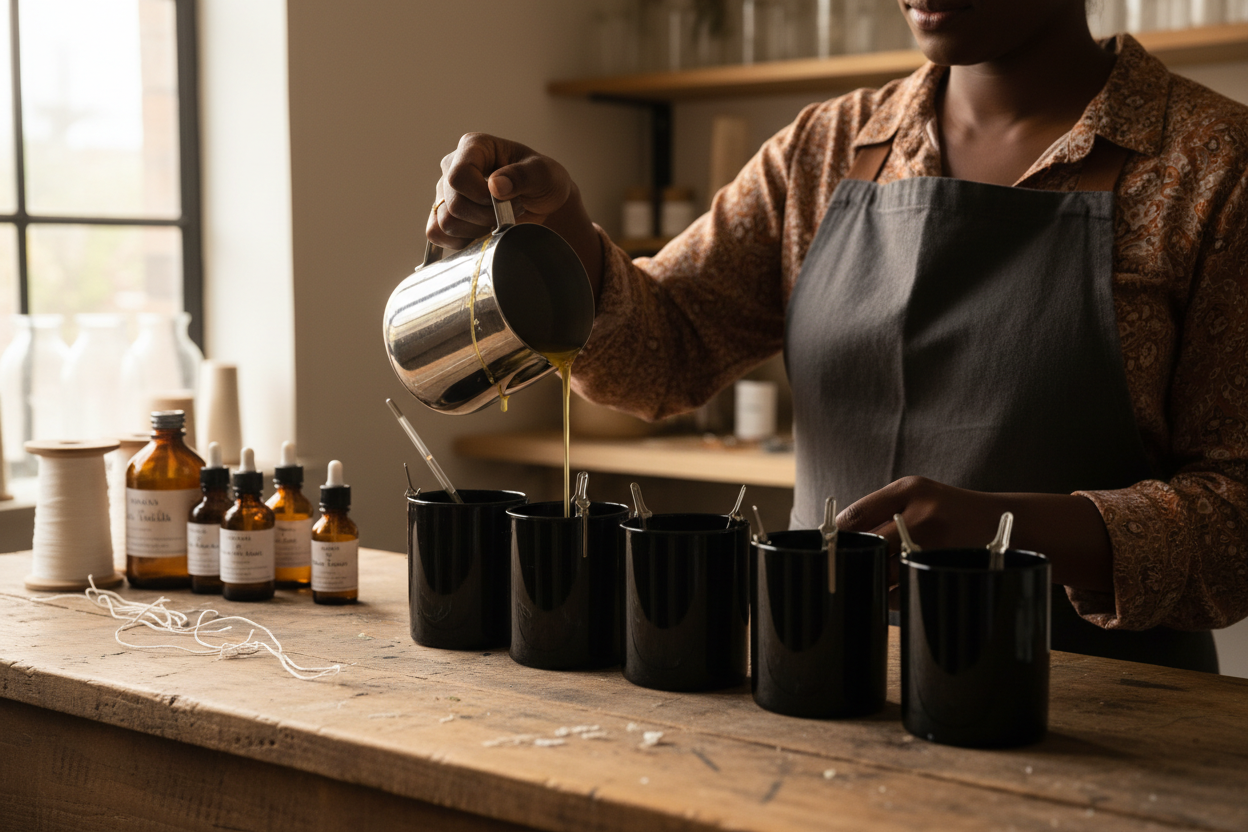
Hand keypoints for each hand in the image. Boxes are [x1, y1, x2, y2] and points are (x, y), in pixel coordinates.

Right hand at [427, 133, 602, 292]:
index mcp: (474, 147)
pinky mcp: (443, 214)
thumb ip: (523, 175)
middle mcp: (453, 166)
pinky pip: (436, 234)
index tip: (506, 201)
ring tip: (498, 223)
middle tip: (510, 213)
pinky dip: (459, 242)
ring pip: (445, 222)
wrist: (543, 203)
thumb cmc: (543, 182)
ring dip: (476, 231)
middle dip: (485, 217)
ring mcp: (445, 192)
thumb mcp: (544, 174)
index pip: (459, 176)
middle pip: (454, 204)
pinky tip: (481, 234)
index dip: (480, 197)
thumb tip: (496, 185)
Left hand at [837, 476, 1114, 594]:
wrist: (1012, 523)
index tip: (826, 547)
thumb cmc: (953, 511)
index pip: (857, 514)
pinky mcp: (948, 568)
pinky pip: (907, 590)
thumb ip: (882, 508)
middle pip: (870, 545)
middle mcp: (923, 514)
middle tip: (840, 570)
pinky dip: (894, 594)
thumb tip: (836, 534)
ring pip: (887, 571)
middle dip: (855, 559)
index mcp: (910, 489)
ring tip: (867, 582)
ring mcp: (938, 543)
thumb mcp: (921, 494)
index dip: (837, 535)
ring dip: (874, 580)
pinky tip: (894, 592)